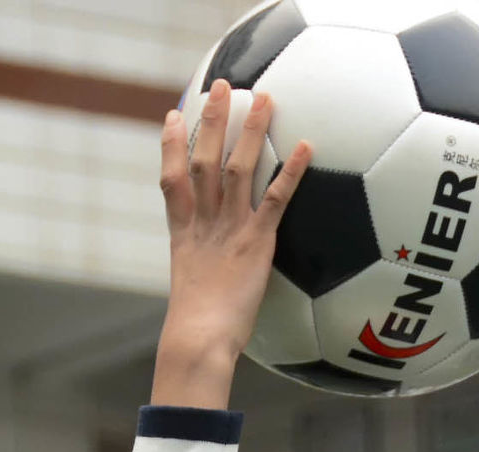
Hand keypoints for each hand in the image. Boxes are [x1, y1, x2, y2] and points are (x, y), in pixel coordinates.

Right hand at [150, 83, 312, 409]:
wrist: (200, 338)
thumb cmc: (198, 332)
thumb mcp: (193, 297)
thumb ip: (203, 279)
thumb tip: (212, 291)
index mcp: (184, 234)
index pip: (172, 180)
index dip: (172, 146)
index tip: (175, 117)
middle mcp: (204, 223)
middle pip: (203, 160)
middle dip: (211, 120)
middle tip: (220, 86)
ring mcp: (229, 228)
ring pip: (237, 168)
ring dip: (251, 130)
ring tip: (264, 97)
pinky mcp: (256, 242)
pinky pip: (276, 199)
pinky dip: (291, 172)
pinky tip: (306, 147)